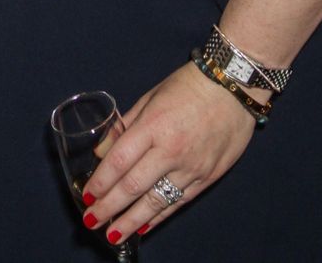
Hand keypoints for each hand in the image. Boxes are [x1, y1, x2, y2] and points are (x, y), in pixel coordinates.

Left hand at [81, 64, 255, 245]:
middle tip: (91, 222)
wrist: (233, 86)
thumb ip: (125, 126)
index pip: (119, 161)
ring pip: (156, 201)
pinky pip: (179, 202)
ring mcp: (191, 167)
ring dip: (132, 221)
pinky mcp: (208, 177)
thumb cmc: (188, 85)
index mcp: (153, 125)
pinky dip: (160, 216)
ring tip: (114, 235)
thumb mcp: (150, 96)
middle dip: (109, 207)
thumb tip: (102, 152)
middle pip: (133, 186)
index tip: (87, 197)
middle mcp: (171, 150)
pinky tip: (145, 226)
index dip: (100, 183)